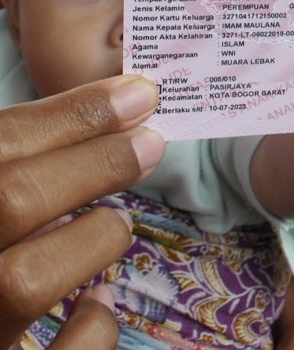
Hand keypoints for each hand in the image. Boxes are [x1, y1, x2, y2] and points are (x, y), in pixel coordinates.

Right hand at [0, 75, 163, 347]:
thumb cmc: (0, 232)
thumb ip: (19, 163)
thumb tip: (102, 121)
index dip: (71, 115)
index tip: (139, 94)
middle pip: (11, 199)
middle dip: (94, 164)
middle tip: (151, 141)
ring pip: (24, 279)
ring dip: (91, 238)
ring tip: (115, 224)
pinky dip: (92, 328)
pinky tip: (97, 303)